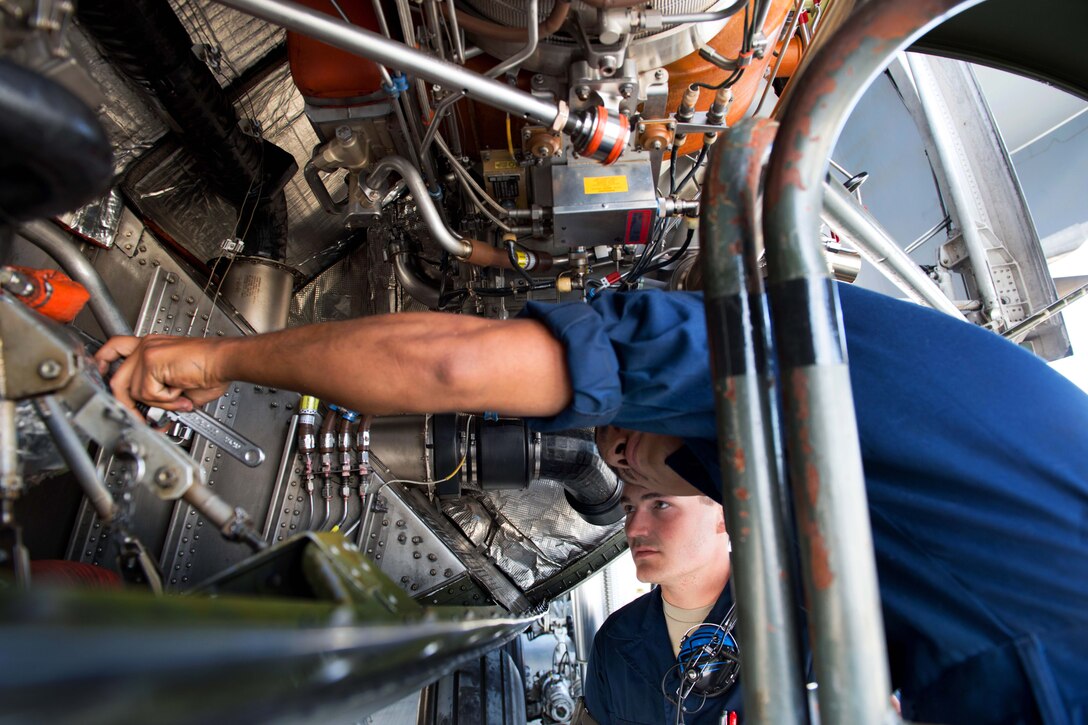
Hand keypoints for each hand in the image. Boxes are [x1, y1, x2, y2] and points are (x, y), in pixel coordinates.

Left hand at [95, 335, 230, 413]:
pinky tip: (181, 392)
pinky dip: (166, 399)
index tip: (99, 373)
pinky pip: (147, 393)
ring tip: (179, 397)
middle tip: (144, 417)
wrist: (226, 361)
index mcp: (152, 348)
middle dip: (129, 405)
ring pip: (133, 391)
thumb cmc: (212, 369)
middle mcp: (146, 346)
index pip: (115, 348)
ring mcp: (147, 352)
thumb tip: (155, 415)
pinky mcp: (151, 361)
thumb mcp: (179, 386)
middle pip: (117, 378)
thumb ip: (160, 396)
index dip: (103, 362)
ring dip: (158, 402)